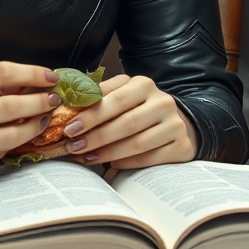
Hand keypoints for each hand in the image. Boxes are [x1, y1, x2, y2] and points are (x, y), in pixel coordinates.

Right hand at [0, 62, 61, 181]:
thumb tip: (29, 80)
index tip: (50, 76)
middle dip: (39, 101)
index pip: (0, 73)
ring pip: (10, 135)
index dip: (30, 72)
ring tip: (44, 117)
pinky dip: (14, 143)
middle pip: (9, 106)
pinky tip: (22, 134)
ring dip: (35, 125)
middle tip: (54, 98)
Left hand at [56, 74, 199, 168]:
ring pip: (137, 142)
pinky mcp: (182, 147)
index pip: (114, 100)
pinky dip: (127, 163)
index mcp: (144, 84)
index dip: (90, 115)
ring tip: (87, 157)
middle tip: (74, 145)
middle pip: (125, 122)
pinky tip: (110, 165)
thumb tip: (67, 102)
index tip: (69, 127)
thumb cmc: (140, 107)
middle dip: (96, 136)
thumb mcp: (123, 93)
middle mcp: (162, 102)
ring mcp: (175, 125)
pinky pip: (150, 158)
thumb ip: (100, 96)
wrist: (176, 121)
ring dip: (108, 152)